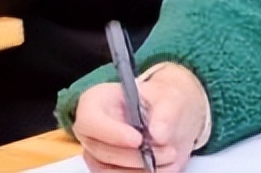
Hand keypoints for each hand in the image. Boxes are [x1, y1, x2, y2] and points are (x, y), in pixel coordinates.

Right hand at [74, 64, 207, 171]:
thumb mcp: (168, 96)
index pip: (89, 120)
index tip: (138, 140)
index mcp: (95, 102)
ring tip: (170, 155)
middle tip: (169, 151)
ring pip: (108, 171)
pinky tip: (163, 165)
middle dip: (135, 156)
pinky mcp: (108, 169)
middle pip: (101, 151)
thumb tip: (158, 135)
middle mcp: (91, 131)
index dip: (112, 133)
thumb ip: (166, 112)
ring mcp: (96, 153)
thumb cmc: (161, 100)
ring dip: (140, 169)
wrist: (168, 117)